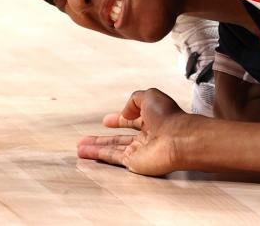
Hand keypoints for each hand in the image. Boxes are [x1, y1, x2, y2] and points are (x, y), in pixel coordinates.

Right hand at [76, 88, 193, 175]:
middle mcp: (146, 138)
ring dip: (95, 150)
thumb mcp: (149, 96)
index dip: (119, 119)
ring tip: (80, 150)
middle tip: (86, 140)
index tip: (106, 121)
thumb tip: (124, 112)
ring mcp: (140, 152)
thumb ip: (134, 100)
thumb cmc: (170, 117)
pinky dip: (98, 156)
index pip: (132, 121)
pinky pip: (113, 158)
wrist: (179, 138)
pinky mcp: (135, 163)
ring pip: (112, 150)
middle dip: (101, 139)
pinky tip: (87, 155)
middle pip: (118, 139)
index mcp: (152, 121)